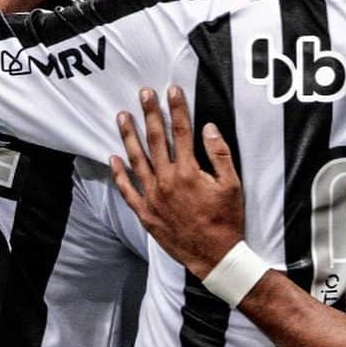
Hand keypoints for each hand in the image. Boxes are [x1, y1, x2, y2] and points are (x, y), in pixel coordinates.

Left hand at [110, 85, 243, 277]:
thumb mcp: (232, 185)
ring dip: (129, 136)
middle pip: (156, 140)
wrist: (214, 256)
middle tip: (143, 93)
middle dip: (150, 114)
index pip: (181, 131)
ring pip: (137, 160)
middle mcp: (167, 181)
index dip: (176, 108)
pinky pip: (127, 190)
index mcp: (189, 172)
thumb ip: (220, 154)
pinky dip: (119, 174)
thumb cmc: (225, 221)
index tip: (171, 90)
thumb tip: (208, 128)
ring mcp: (153, 197)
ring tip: (122, 116)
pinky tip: (113, 158)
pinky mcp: (145, 212)